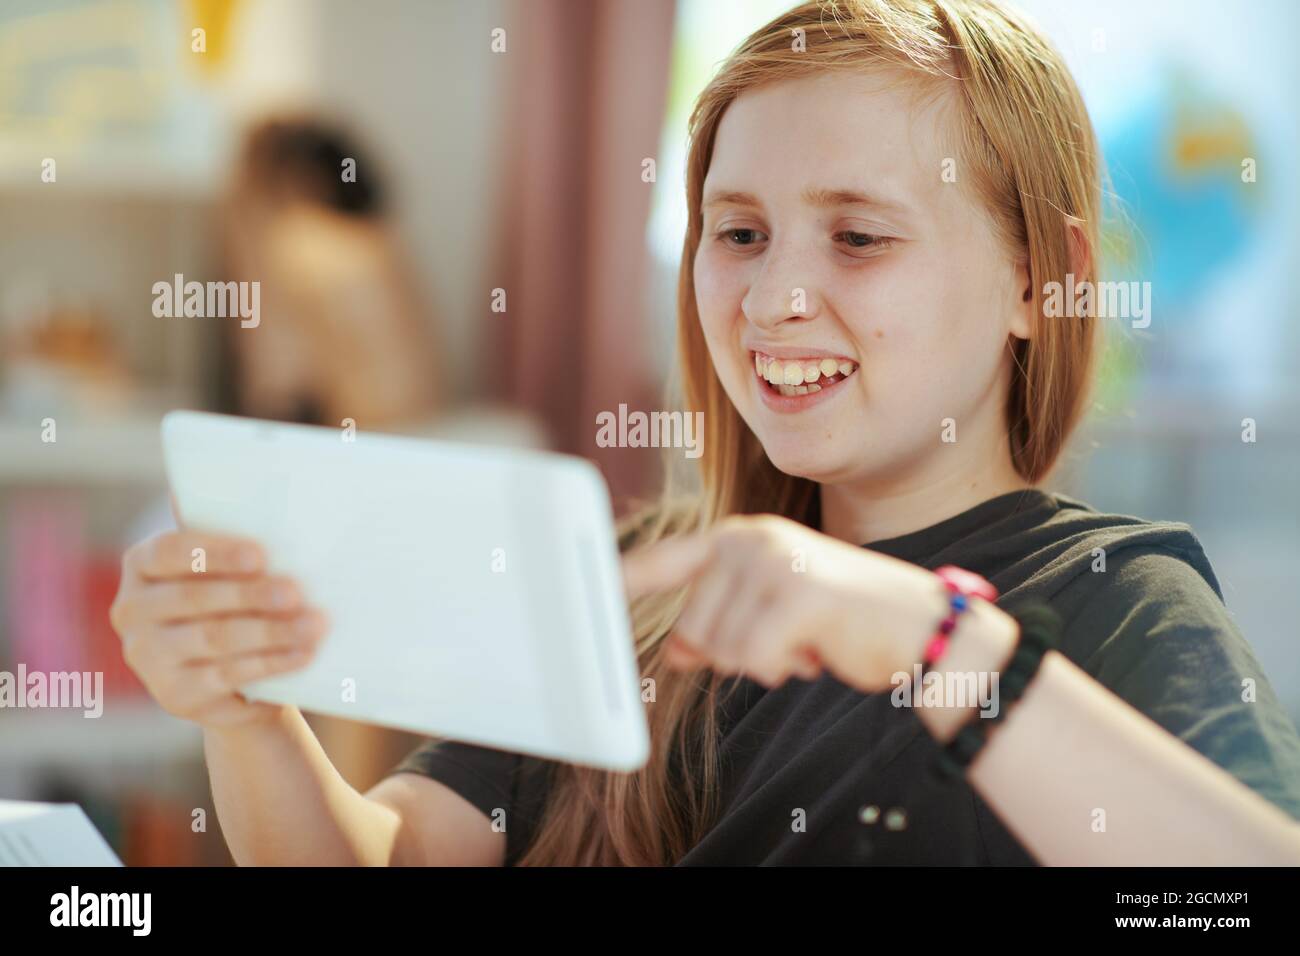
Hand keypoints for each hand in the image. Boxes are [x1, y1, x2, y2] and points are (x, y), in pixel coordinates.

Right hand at [110, 531, 328, 727]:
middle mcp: (132, 609)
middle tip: (295, 592)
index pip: (169, 551)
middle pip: (194, 597)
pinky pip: (227, 674)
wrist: (234, 679)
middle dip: (249, 594)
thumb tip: (275, 516)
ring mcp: (147, 656)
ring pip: (213, 637)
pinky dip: (270, 663)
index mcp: (142, 566)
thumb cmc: (236, 604)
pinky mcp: (173, 694)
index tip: (260, 556)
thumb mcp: (228, 572)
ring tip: (313, 624)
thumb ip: (236, 549)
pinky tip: (302, 654)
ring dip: (269, 630)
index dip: (215, 554)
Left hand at [621, 514, 951, 690]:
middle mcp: (751, 541)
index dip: (622, 578)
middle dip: (731, 652)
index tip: (582, 587)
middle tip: (783, 640)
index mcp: (741, 538)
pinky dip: (782, 669)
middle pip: (693, 628)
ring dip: (762, 663)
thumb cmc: (843, 618)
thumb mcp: (773, 612)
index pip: (665, 561)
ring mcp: (775, 564)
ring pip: (721, 648)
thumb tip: (672, 652)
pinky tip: (815, 650)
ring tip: (804, 640)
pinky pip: (755, 659)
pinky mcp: (798, 595)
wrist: (919, 626)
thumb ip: (720, 621)